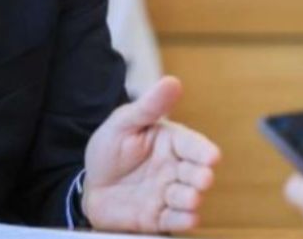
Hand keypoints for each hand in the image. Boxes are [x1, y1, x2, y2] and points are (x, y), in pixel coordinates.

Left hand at [81, 76, 220, 232]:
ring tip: (190, 197)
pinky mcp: (159, 217)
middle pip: (196, 173)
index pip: (192, 145)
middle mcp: (175, 169)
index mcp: (171, 143)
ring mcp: (168, 194)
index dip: (203, 151)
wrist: (90, 185)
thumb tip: (173, 81)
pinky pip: (175, 221)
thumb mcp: (124, 123)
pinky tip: (188, 217)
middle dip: (201, 176)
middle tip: (202, 178)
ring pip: (188, 198)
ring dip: (191, 199)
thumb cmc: (109, 149)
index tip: (212, 156)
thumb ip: (149, 106)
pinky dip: (183, 221)